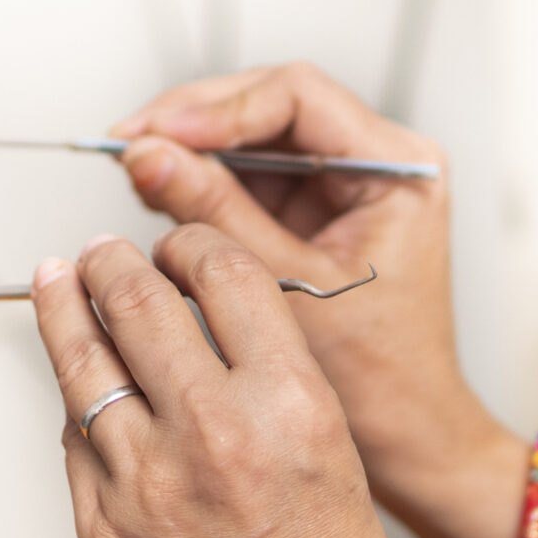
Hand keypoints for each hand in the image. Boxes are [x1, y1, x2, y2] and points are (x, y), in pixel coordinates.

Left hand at [30, 227, 418, 537]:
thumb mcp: (332, 456)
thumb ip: (265, 381)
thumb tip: (192, 321)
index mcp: (292, 405)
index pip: (222, 273)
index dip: (187, 244)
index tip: (172, 245)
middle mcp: (215, 433)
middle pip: (133, 301)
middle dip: (108, 262)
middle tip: (98, 254)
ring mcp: (146, 484)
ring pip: (82, 363)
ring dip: (63, 310)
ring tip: (55, 281)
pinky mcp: (102, 532)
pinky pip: (74, 442)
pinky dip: (77, 408)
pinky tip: (80, 393)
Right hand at [112, 65, 537, 537]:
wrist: (409, 441)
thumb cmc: (380, 382)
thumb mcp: (289, 290)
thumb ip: (217, 217)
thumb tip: (147, 156)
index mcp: (400, 169)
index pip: (296, 95)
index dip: (217, 107)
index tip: (157, 132)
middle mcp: (376, 166)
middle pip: (269, 107)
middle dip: (193, 122)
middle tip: (128, 144)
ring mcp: (343, 189)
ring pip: (251, 140)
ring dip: (190, 151)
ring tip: (133, 171)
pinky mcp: (313, 216)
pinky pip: (247, 181)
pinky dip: (201, 186)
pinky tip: (157, 199)